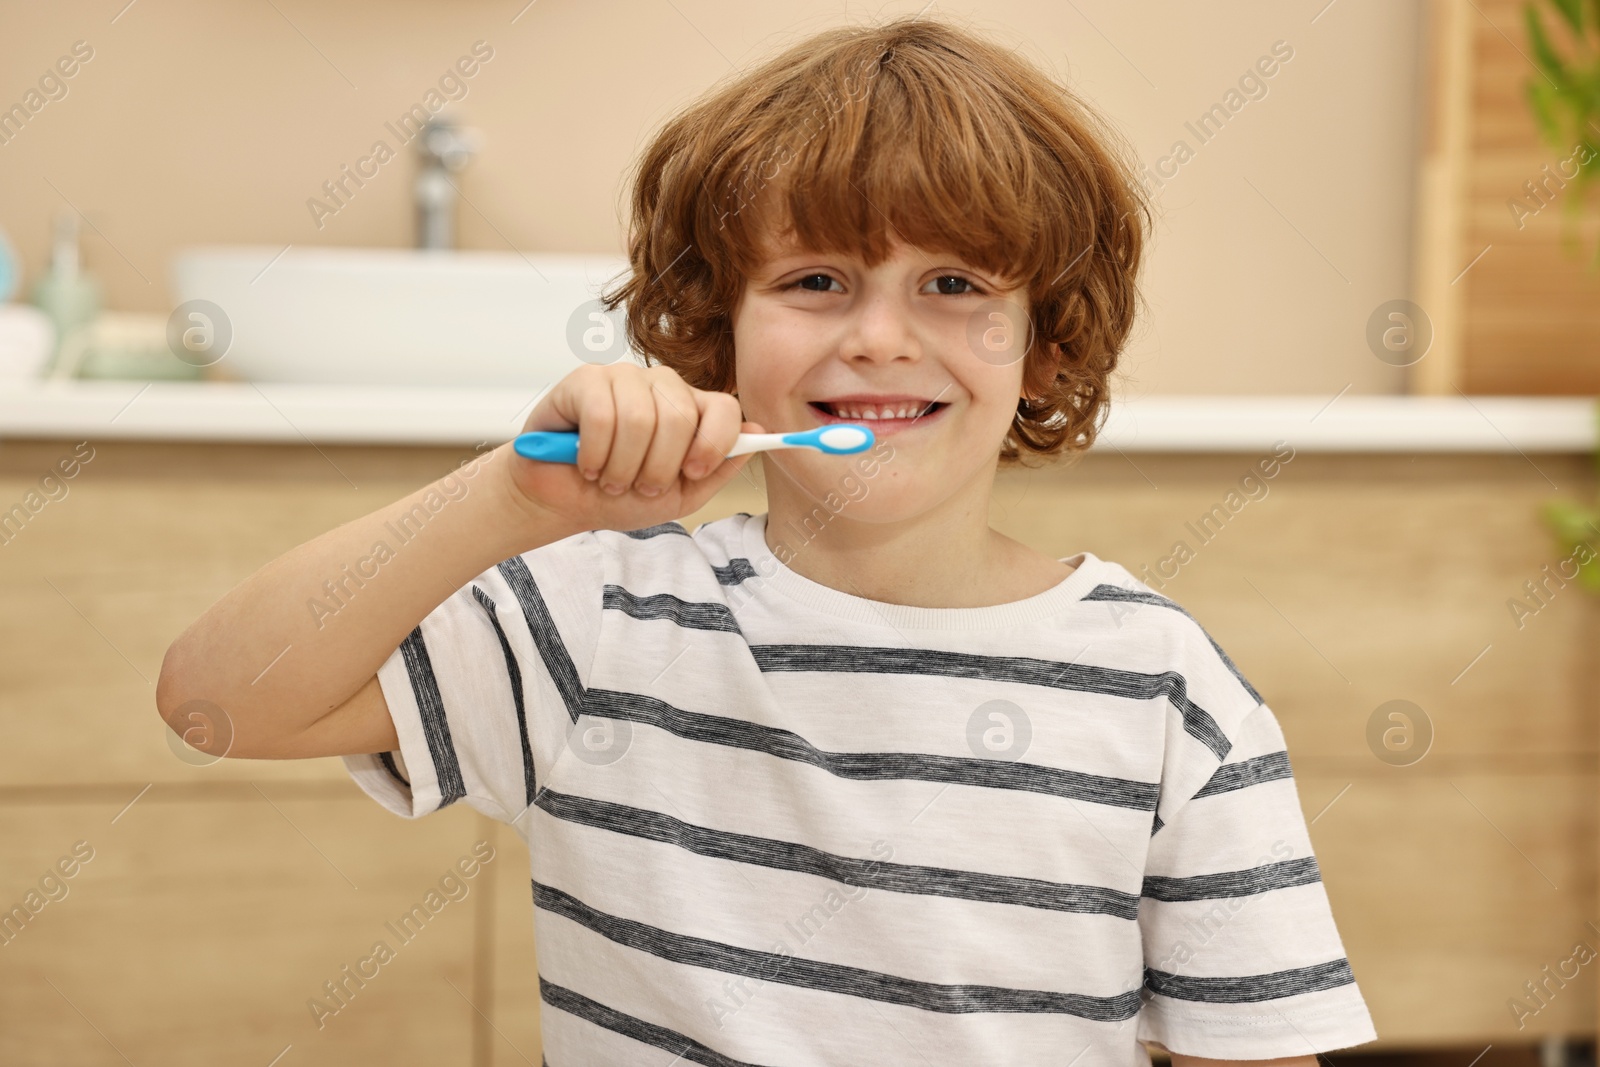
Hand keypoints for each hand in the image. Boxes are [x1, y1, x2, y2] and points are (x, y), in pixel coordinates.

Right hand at [501, 362, 762, 533]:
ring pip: (640, 418)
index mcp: (691, 411)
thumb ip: (718, 469)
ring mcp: (624, 379)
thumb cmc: (620, 496)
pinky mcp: (585, 380)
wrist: (562, 501)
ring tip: (608, 478)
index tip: (690, 473)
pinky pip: (601, 414)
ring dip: (621, 466)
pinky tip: (585, 462)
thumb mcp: (679, 496)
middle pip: (681, 416)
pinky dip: (593, 452)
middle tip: (637, 485)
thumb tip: (756, 431)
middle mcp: (662, 387)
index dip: (713, 443)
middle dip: (657, 467)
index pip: (724, 407)